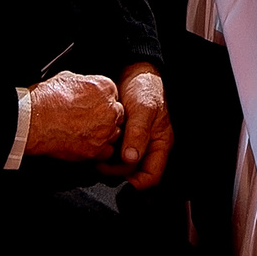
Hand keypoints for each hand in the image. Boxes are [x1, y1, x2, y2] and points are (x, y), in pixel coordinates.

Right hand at [24, 71, 122, 160]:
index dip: (102, 103)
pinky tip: (84, 144)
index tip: (93, 107)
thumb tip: (84, 87)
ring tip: (84, 132)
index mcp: (105, 87)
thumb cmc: (45, 99)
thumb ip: (84, 83)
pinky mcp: (96, 149)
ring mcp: (105, 130)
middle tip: (88, 120)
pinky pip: (107, 151)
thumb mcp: (67, 78)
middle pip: (117, 114)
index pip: (114, 96)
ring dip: (104, 134)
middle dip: (106, 118)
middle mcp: (109, 109)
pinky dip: (98, 150)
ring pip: (114, 133)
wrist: (33, 120)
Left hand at [98, 64, 172, 188]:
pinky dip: (104, 153)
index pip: (151, 176)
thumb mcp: (144, 109)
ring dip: (108, 164)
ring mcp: (133, 144)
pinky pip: (112, 154)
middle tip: (99, 163)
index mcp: (160, 144)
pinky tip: (96, 145)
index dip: (136, 184)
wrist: (133, 72)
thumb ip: (138, 133)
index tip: (118, 181)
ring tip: (96, 154)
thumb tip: (130, 158)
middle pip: (132, 173)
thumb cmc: (144, 88)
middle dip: (116, 172)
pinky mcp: (121, 138)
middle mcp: (147, 148)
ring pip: (120, 166)